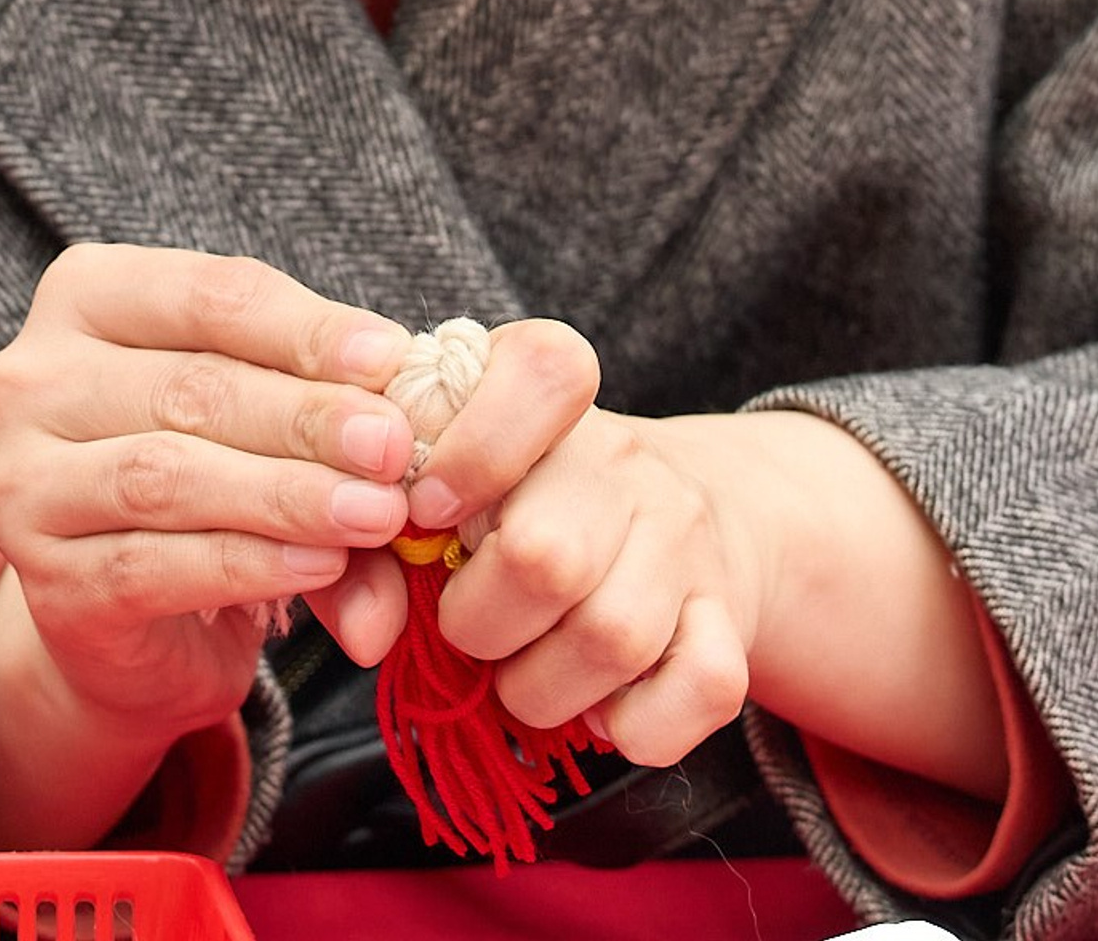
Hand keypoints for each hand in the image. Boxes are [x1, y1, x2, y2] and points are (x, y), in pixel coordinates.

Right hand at [0, 244, 416, 734]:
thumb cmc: (203, 474)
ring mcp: (22, 482)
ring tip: (375, 511)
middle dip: (306, 416)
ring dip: (285, 494)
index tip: (390, 358)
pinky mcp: (46, 582)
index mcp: (85, 297)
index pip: (205, 295)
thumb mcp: (256, 422)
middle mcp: (31, 378)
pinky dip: (250, 564)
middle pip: (188, 386)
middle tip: (394, 448)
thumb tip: (403, 435)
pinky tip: (323, 563)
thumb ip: (321, 419)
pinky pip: (155, 566)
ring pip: (167, 475)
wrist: (126, 616)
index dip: (303, 328)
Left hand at [405, 322, 1008, 798]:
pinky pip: (704, 687)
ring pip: (613, 637)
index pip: (541, 373)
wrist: (684, 505)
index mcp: (548, 399)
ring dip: (540, 688)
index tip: (425, 510)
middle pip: (547, 555)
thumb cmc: (523, 496)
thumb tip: (368, 630)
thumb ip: (381, 539)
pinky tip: (597, 706)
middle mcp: (626, 461)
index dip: (472, 448)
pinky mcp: (729, 618)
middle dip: (479, 623)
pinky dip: (635, 724)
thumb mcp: (448, 477)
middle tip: (465, 627)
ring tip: (520, 674)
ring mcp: (685, 540)